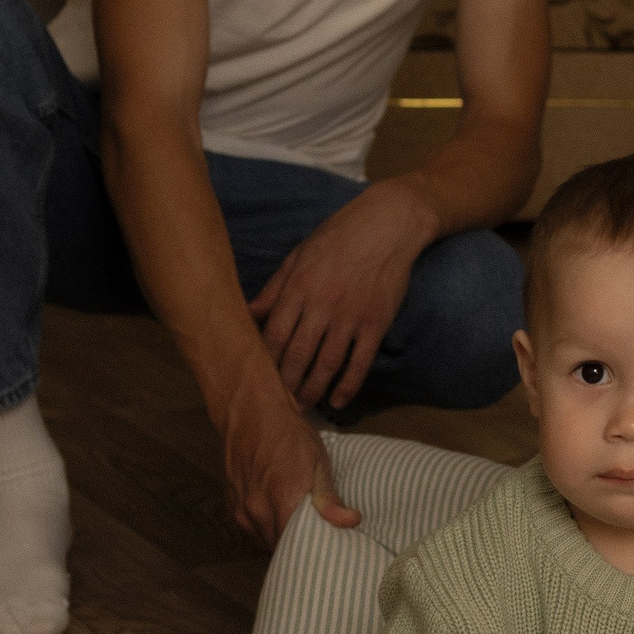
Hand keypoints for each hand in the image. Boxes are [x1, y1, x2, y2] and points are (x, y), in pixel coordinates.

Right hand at [221, 359, 362, 546]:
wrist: (251, 412)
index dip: (311, 551)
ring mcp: (241, 509)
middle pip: (278, 548)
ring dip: (279, 540)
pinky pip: (251, 529)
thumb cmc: (289, 435)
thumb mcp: (317, 462)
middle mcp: (257, 510)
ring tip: (299, 533)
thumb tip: (350, 522)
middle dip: (296, 549)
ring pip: (263, 540)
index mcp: (281, 500)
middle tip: (316, 543)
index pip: (296, 547)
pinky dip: (265, 529)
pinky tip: (279, 519)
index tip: (326, 551)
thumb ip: (328, 497)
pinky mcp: (232, 505)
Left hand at [249, 179, 437, 412]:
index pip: (274, 334)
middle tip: (277, 405)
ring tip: (303, 407)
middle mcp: (322, 304)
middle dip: (285, 384)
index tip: (257, 379)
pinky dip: (349, 384)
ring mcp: (350, 316)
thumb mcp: (298, 256)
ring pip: (327, 363)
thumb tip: (247, 314)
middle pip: (297, 354)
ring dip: (313, 389)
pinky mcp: (376, 322)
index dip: (264, 362)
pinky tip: (339, 401)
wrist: (387, 225)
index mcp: (298, 287)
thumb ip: (274, 289)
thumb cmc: (338, 237)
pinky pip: (360, 361)